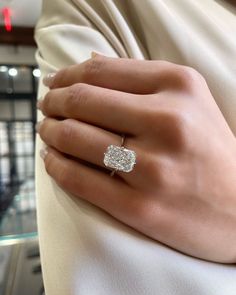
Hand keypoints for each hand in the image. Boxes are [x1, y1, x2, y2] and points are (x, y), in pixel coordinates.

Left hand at [37, 53, 235, 262]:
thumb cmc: (209, 151)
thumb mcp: (189, 100)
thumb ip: (139, 78)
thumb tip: (85, 62)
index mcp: (179, 88)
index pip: (101, 71)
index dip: (67, 75)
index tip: (54, 83)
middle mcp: (168, 122)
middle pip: (82, 102)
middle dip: (53, 103)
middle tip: (47, 107)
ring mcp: (153, 168)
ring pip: (75, 138)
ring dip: (50, 132)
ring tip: (48, 132)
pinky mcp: (140, 207)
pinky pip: (79, 180)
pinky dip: (56, 166)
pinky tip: (52, 161)